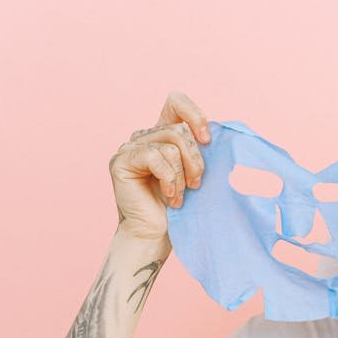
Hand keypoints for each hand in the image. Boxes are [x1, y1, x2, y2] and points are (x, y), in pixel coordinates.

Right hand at [109, 91, 209, 241]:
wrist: (157, 235)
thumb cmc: (179, 208)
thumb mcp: (196, 171)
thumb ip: (200, 148)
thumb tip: (216, 131)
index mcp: (162, 134)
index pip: (176, 102)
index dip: (195, 115)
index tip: (207, 140)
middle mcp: (144, 137)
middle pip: (179, 130)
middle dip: (195, 160)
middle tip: (195, 185)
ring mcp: (130, 148)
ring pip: (170, 145)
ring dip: (182, 175)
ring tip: (179, 196)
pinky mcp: (121, 162)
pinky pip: (155, 157)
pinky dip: (168, 179)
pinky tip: (168, 196)